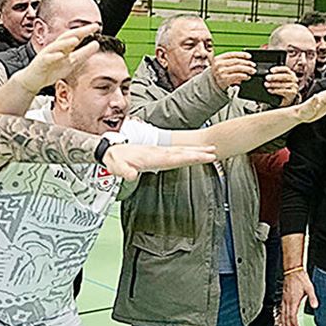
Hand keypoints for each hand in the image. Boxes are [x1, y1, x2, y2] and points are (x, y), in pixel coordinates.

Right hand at [15, 24, 100, 92]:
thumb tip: (97, 44)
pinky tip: (60, 55)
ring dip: (66, 42)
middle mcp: (56, 47)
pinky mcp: (41, 62)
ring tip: (76, 39)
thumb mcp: (71, 62)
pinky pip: (47, 58)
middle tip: (91, 28)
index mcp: (64, 47)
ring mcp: (48, 54)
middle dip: (79, 32)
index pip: (75, 36)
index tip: (97, 27)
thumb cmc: (52, 69)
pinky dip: (54, 56)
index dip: (85, 31)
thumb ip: (83, 54)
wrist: (34, 79)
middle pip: (67, 37)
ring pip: (57, 46)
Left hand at [102, 144, 216, 180]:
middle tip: (214, 153)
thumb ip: (123, 170)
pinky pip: (176, 153)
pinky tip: (194, 154)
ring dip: (195, 151)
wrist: (110, 150)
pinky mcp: (158, 155)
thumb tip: (131, 176)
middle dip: (198, 153)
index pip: (175, 157)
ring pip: (181, 151)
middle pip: (182, 152)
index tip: (203, 156)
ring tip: (210, 152)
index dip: (190, 157)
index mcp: (152, 156)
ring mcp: (159, 153)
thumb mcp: (116, 166)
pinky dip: (187, 153)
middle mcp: (158, 153)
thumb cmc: (115, 159)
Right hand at [210, 51, 255, 89]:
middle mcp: (219, 64)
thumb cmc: (219, 74)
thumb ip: (231, 62)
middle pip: (236, 61)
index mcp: (219, 58)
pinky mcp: (224, 79)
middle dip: (247, 63)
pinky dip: (244, 76)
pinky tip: (247, 76)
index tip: (249, 56)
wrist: (212, 85)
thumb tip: (246, 62)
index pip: (232, 54)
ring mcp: (221, 71)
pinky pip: (237, 76)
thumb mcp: (222, 66)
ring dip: (247, 69)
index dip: (242, 54)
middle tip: (253, 65)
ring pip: (238, 68)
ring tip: (252, 71)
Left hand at [264, 66, 299, 106]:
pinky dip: (275, 91)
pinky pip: (283, 91)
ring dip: (273, 84)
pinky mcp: (292, 93)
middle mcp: (294, 79)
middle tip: (267, 78)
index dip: (278, 69)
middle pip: (285, 76)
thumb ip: (276, 77)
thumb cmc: (282, 88)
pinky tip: (270, 90)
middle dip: (275, 77)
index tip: (271, 70)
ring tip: (266, 84)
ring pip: (283, 84)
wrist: (287, 98)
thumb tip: (267, 76)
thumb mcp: (280, 81)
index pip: (285, 69)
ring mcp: (294, 86)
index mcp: (291, 74)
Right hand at [280, 269, 315, 325]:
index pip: (292, 315)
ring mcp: (284, 299)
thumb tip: (315, 306)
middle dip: (288, 325)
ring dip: (283, 321)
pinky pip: (281, 308)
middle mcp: (287, 301)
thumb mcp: (309, 288)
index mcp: (293, 300)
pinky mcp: (284, 297)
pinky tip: (282, 317)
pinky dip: (281, 315)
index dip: (294, 323)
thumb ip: (312, 298)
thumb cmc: (300, 278)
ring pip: (282, 313)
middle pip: (286, 316)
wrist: (292, 271)